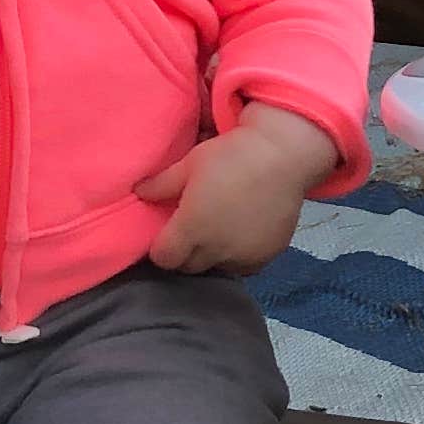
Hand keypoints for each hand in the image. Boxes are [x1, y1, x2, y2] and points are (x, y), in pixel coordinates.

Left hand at [134, 102, 338, 274]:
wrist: (284, 156)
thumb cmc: (232, 155)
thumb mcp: (191, 163)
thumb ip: (162, 184)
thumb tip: (139, 193)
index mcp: (191, 229)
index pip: (164, 258)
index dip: (161, 248)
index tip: (166, 233)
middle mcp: (215, 249)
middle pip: (188, 267)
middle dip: (184, 253)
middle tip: (190, 229)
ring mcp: (243, 256)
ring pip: (217, 268)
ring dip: (212, 256)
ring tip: (217, 231)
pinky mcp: (267, 256)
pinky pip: (244, 267)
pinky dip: (238, 257)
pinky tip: (240, 235)